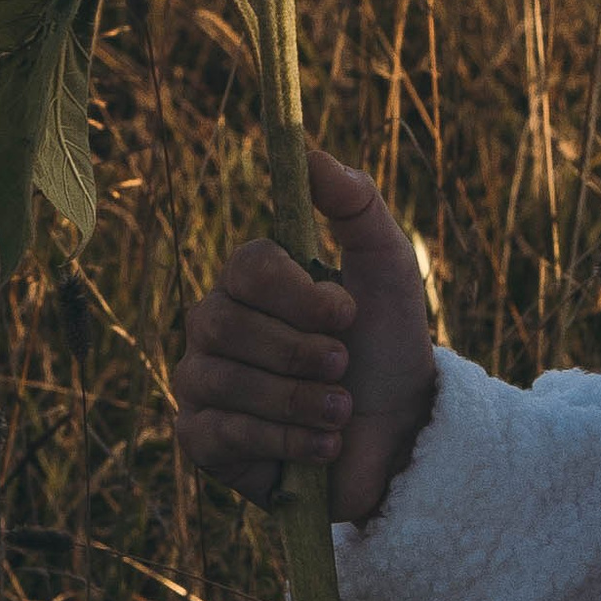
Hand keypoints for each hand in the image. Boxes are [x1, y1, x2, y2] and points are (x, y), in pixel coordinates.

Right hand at [176, 146, 436, 527]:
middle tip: (343, 368)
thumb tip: (309, 152)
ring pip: (221, 380)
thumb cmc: (388, 348)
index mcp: (251, 280)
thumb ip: (356, 204)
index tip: (348, 313)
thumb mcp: (386, 268)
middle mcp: (214, 324)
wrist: (399, 436)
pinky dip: (281, 442)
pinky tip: (320, 449)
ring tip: (341, 412)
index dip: (296, 294)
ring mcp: (201, 381)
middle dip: (300, 353)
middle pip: (224, 322)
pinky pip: (218, 433)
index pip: (244, 267)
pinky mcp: (202, 440)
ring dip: (299, 402)